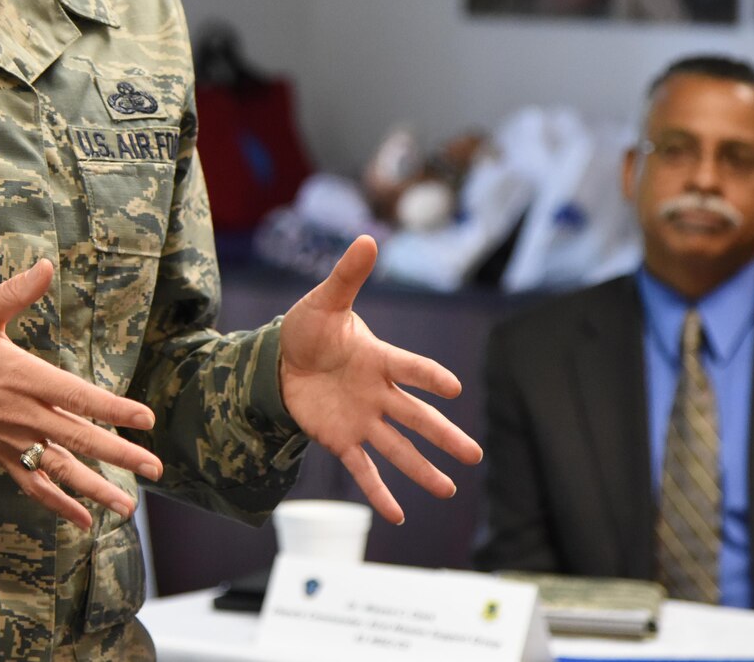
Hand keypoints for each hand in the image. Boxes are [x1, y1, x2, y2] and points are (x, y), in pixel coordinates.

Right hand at [0, 260, 163, 529]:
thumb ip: (15, 292)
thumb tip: (45, 264)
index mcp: (21, 377)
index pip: (77, 396)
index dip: (113, 409)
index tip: (146, 419)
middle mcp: (21, 415)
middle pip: (78, 438)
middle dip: (120, 454)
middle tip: (156, 469)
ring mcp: (11, 441)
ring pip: (61, 470)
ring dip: (97, 488)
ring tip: (129, 506)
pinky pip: (33, 485)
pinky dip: (59, 504)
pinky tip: (85, 520)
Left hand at [279, 235, 483, 523]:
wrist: (278, 360)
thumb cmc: (309, 328)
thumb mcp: (325, 301)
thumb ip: (348, 276)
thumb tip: (368, 238)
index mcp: (378, 358)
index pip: (409, 367)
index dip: (428, 376)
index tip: (452, 387)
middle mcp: (377, 392)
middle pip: (415, 417)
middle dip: (443, 435)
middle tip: (474, 455)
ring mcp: (362, 419)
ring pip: (397, 448)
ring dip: (422, 469)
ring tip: (449, 489)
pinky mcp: (341, 440)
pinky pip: (363, 470)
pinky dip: (379, 491)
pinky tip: (397, 515)